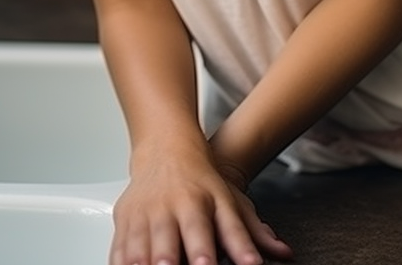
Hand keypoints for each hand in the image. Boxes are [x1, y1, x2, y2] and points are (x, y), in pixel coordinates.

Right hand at [109, 138, 292, 264]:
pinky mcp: (124, 221)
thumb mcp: (230, 201)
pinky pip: (117, 249)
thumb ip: (251, 233)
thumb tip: (283, 254)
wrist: (167, 147)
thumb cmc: (201, 181)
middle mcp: (166, 208)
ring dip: (140, 262)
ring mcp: (142, 214)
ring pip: (136, 247)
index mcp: (195, 203)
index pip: (199, 231)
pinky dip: (120, 262)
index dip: (202, 252)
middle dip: (165, 259)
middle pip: (164, 242)